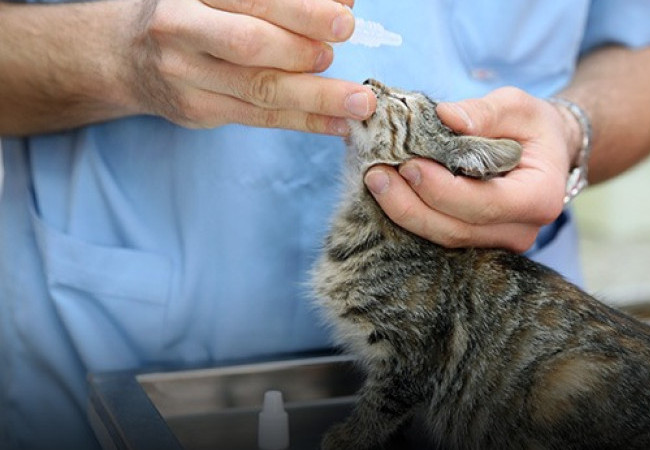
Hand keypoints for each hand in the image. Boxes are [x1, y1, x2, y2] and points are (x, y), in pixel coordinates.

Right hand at [123, 0, 374, 133]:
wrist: (124, 54)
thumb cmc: (190, 11)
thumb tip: (343, 1)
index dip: (300, 10)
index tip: (344, 17)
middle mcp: (180, 29)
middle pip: (249, 43)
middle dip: (304, 49)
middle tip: (343, 49)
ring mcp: (185, 76)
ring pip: (258, 89)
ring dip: (316, 98)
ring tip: (359, 102)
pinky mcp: (197, 111)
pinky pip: (259, 118)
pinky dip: (304, 121)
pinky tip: (337, 123)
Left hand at [364, 87, 575, 252]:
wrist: (545, 152)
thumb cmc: (532, 127)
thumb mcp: (518, 106)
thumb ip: (484, 112)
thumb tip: (445, 116)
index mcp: (539, 197)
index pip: (486, 205)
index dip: (443, 191)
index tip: (409, 166)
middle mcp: (522, 230)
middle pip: (459, 229)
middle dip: (412, 206)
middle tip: (377, 175)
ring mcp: (499, 242)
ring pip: (445, 238)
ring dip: (406, 213)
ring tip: (376, 181)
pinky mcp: (478, 242)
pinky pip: (441, 235)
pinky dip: (413, 216)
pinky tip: (389, 193)